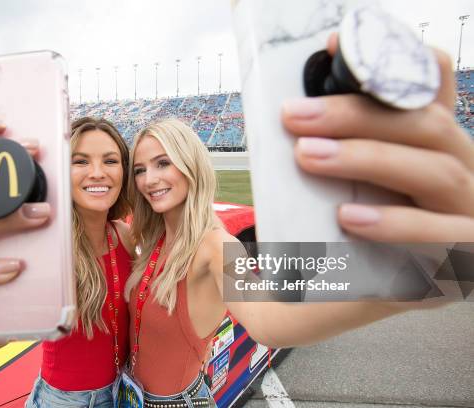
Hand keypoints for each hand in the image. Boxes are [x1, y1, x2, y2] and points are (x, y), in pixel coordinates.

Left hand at [282, 34, 473, 241]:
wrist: (386, 298)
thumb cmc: (366, 232)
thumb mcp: (358, 187)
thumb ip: (344, 151)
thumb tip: (294, 116)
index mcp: (436, 146)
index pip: (433, 88)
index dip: (396, 63)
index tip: (333, 47)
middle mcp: (463, 169)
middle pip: (426, 125)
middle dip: (357, 115)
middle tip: (295, 115)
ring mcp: (470, 211)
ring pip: (437, 172)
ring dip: (369, 159)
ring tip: (309, 156)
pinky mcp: (468, 257)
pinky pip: (442, 237)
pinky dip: (396, 224)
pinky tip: (349, 218)